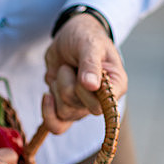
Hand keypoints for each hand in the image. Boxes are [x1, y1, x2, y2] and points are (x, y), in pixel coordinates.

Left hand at [43, 13, 126, 133]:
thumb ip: (91, 63)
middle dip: (67, 86)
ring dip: (57, 88)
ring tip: (64, 70)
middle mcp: (102, 100)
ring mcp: (83, 106)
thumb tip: (91, 86)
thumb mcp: (89, 44)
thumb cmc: (85, 37)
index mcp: (116, 85)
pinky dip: (48, 114)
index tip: (81, 75)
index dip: (86, 93)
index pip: (104, 105)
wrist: (68, 38)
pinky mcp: (66, 108)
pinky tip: (47, 96)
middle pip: (79, 109)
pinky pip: (57, 126)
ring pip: (65, 113)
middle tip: (70, 66)